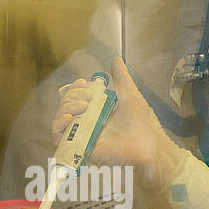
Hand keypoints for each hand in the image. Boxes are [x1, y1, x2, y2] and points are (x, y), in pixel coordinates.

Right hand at [52, 57, 185, 189]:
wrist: (150, 146)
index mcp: (97, 113)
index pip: (75, 99)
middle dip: (72, 96)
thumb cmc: (144, 124)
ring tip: (82, 106)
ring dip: (65, 108)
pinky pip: (59, 139)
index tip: (83, 82)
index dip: (75, 89)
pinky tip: (68, 117)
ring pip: (60, 122)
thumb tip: (117, 59)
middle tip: (88, 98)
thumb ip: (122, 79)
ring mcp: (83, 137)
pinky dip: (58, 126)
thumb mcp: (130, 95)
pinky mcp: (81, 149)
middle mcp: (88, 125)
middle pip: (66, 108)